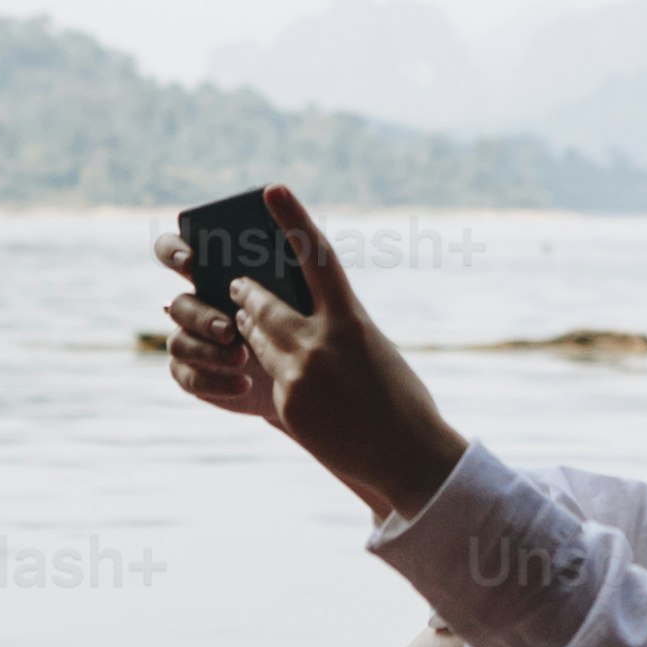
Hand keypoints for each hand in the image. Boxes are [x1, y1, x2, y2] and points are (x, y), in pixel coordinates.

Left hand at [151, 188, 466, 520]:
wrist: (409, 457)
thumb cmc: (402, 399)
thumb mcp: (375, 350)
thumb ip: (340, 326)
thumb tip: (308, 315)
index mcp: (351, 319)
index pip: (316, 257)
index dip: (292, 218)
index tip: (271, 190)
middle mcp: (320, 342)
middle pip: (264, 304)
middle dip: (247, 293)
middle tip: (237, 284)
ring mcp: (299, 375)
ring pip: (257, 339)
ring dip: (250, 329)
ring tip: (247, 322)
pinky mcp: (288, 405)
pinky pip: (271, 378)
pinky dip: (275, 374)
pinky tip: (294, 382)